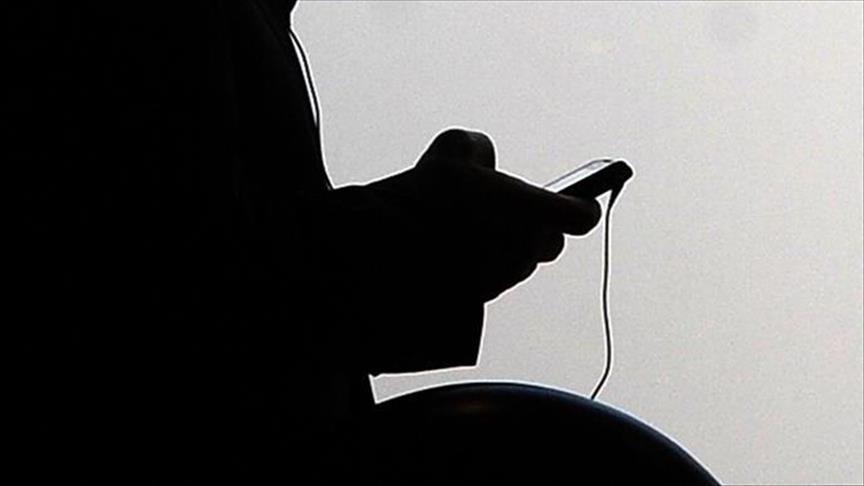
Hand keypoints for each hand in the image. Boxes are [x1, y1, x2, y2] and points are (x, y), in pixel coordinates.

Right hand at [408, 128, 600, 300]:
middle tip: (506, 212)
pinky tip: (450, 251)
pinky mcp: (478, 300)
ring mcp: (501, 279)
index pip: (579, 217)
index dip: (582, 207)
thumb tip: (484, 163)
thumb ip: (478, 149)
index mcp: (529, 212)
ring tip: (467, 229)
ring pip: (517, 263)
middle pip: (549, 243)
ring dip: (504, 248)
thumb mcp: (451, 150)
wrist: (388, 254)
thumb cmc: (426, 198)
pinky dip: (479, 266)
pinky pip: (490, 280)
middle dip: (534, 228)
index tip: (582, 203)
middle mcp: (523, 250)